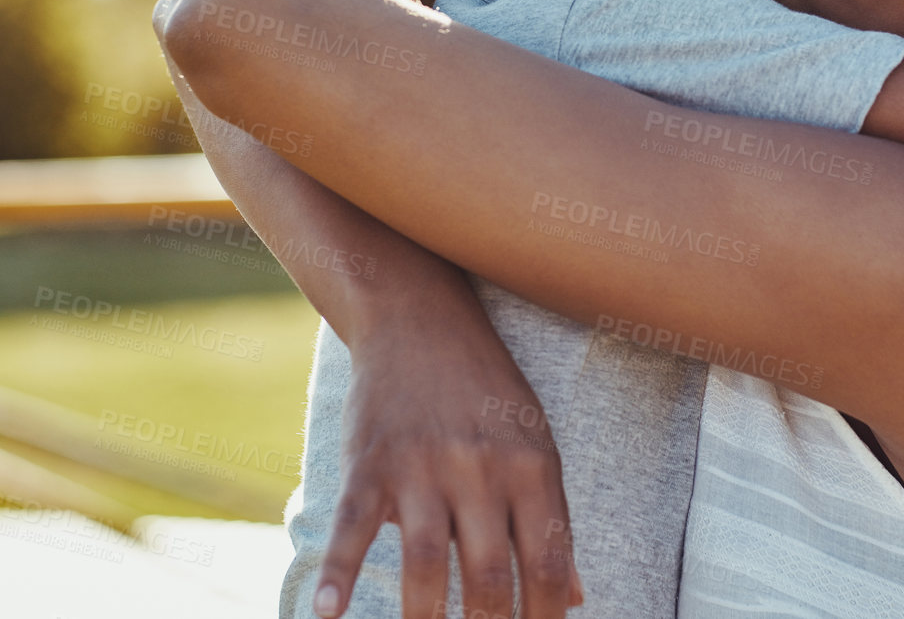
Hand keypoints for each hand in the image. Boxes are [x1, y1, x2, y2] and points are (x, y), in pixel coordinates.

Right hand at [315, 318, 582, 618]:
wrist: (419, 316)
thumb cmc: (486, 388)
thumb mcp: (535, 441)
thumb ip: (550, 519)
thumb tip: (575, 595)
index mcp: (531, 465)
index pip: (548, 560)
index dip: (547, 614)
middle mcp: (480, 468)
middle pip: (490, 573)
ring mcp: (421, 466)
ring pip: (425, 563)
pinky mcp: (369, 463)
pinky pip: (352, 527)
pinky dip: (337, 575)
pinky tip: (328, 616)